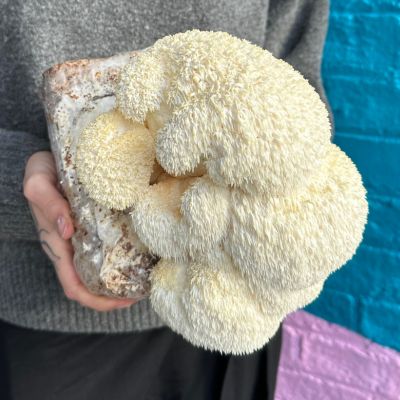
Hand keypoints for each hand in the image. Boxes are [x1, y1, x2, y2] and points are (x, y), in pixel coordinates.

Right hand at [23, 151, 136, 310]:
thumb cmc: (42, 172)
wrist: (47, 161)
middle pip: (88, 284)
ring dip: (117, 280)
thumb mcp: (38, 183)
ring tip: (143, 279)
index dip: (95, 299)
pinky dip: (118, 259)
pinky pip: (103, 250)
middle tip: (141, 293)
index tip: (122, 301)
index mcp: (56, 244)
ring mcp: (80, 239)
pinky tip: (137, 255)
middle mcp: (69, 247)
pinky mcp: (89, 228)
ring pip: (97, 270)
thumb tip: (67, 230)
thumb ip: (49, 204)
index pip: (73, 284)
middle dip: (112, 296)